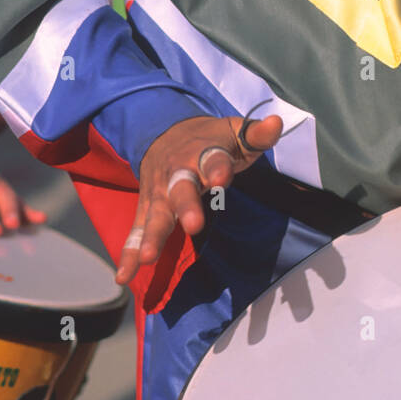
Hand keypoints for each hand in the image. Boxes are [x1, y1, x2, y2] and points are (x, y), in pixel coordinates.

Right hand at [115, 112, 282, 285]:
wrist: (165, 132)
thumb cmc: (210, 139)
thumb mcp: (235, 132)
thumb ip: (257, 134)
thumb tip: (276, 122)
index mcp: (203, 153)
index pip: (212, 160)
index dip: (217, 169)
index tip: (223, 178)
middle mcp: (178, 174)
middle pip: (181, 190)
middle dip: (186, 206)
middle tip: (194, 225)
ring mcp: (160, 194)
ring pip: (156, 215)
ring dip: (153, 236)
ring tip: (149, 257)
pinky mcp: (147, 210)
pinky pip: (136, 232)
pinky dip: (129, 254)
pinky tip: (124, 277)